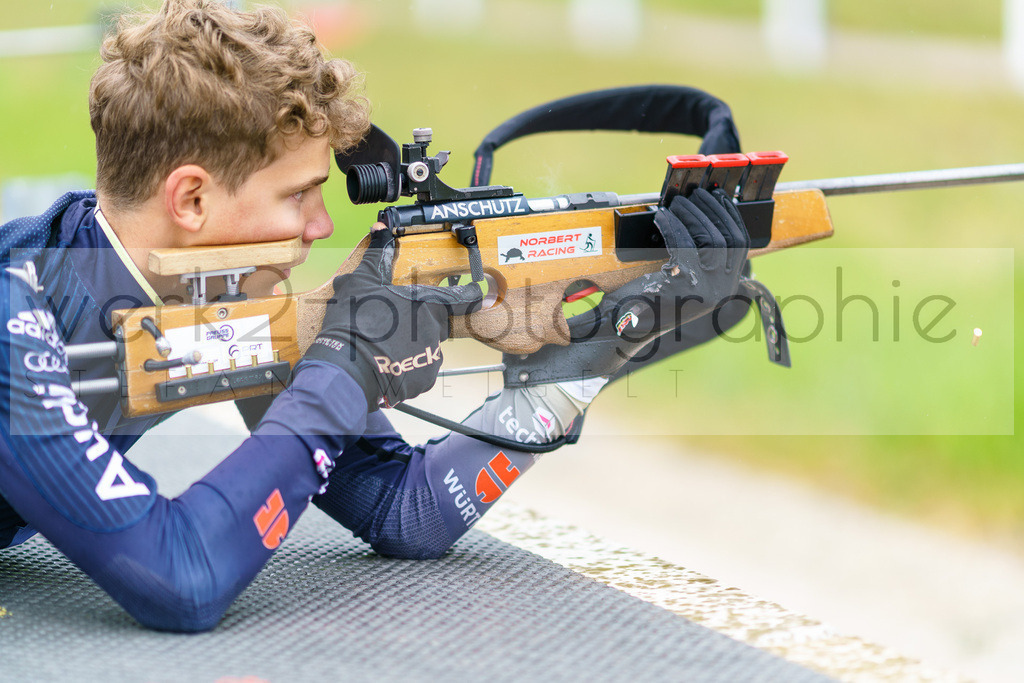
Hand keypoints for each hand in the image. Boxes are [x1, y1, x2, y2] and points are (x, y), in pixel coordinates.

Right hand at [302, 227, 482, 408]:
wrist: (348, 366)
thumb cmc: (357, 321)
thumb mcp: (363, 281)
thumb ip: (378, 256)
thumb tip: (381, 228)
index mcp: (426, 304)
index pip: (462, 297)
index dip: (471, 294)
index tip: (477, 292)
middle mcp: (435, 330)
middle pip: (436, 323)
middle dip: (420, 322)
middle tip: (395, 324)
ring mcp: (432, 356)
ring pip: (426, 348)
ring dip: (410, 346)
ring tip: (384, 346)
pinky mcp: (424, 379)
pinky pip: (419, 371)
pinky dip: (406, 368)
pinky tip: (386, 364)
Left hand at [503, 187, 749, 385]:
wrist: (621, 327)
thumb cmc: (645, 299)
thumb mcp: (679, 276)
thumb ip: (698, 254)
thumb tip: (703, 214)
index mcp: (725, 288)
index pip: (740, 244)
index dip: (731, 216)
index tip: (719, 196)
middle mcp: (722, 292)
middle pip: (729, 238)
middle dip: (711, 210)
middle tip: (693, 194)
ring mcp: (706, 291)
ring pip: (709, 238)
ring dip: (692, 214)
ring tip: (676, 203)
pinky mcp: (685, 287)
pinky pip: (684, 245)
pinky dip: (673, 226)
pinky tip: (662, 218)